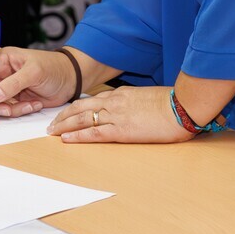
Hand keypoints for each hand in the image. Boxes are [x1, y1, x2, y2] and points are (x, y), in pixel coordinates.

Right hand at [0, 47, 76, 117]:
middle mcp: (2, 73)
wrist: (71, 80)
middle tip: (8, 110)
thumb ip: (13, 83)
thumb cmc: (54, 67)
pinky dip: (20, 111)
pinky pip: (9, 110)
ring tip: (29, 105)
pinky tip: (34, 104)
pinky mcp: (16, 99)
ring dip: (11, 109)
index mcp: (2, 59)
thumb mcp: (34, 72)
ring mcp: (8, 87)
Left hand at [45, 86, 194, 143]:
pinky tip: (66, 139)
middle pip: (81, 107)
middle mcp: (115, 102)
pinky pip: (93, 133)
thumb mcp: (151, 99)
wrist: (183, 107)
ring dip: (64, 125)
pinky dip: (77, 136)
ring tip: (52, 131)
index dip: (77, 108)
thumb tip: (136, 112)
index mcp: (122, 94)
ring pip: (82, 119)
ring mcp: (116, 115)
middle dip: (64, 116)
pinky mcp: (121, 130)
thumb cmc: (174, 104)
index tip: (68, 114)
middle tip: (51, 124)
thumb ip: (138, 104)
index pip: (93, 100)